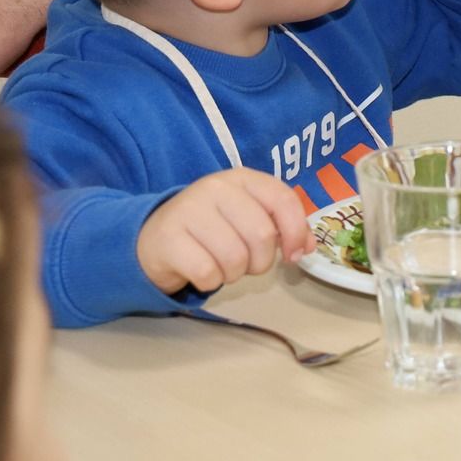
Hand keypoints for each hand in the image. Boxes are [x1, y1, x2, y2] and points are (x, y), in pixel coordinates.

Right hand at [137, 169, 317, 294]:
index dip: (296, 231)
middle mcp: (214, 188)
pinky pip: (208, 273)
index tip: (294, 254)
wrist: (151, 237)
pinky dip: (210, 282)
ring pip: (235, 258)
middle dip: (261, 261)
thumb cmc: (210, 227)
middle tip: (247, 263)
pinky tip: (200, 271)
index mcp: (240, 178)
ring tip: (221, 265)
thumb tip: (308, 246)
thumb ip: (281, 226)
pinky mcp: (168, 239)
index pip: (283, 199)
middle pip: (262, 235)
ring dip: (234, 274)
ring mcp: (188, 211)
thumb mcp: (247, 216)